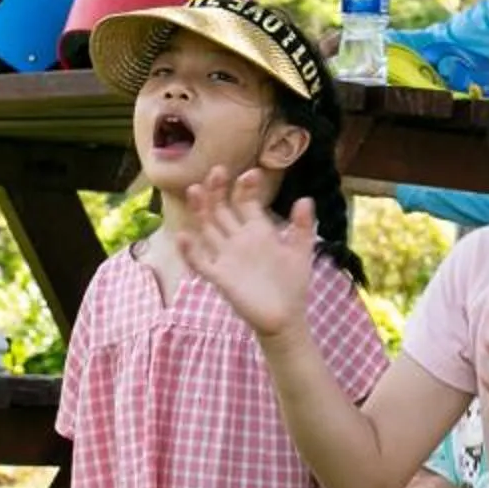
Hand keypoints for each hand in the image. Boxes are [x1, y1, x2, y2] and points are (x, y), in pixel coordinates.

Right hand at [179, 166, 315, 337]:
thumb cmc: (293, 284)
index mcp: (257, 230)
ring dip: (201, 210)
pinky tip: (183, 236)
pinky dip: (190, 251)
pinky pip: (201, 262)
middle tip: (217, 171)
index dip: (246, 188)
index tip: (252, 174)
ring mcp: (226, 256)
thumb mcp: (301, 252)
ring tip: (195, 189)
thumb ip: (302, 227)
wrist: (285, 317)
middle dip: (218, 190)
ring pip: (208, 228)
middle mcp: (238, 239)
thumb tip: (305, 199)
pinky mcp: (220, 277)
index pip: (246, 202)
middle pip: (222, 209)